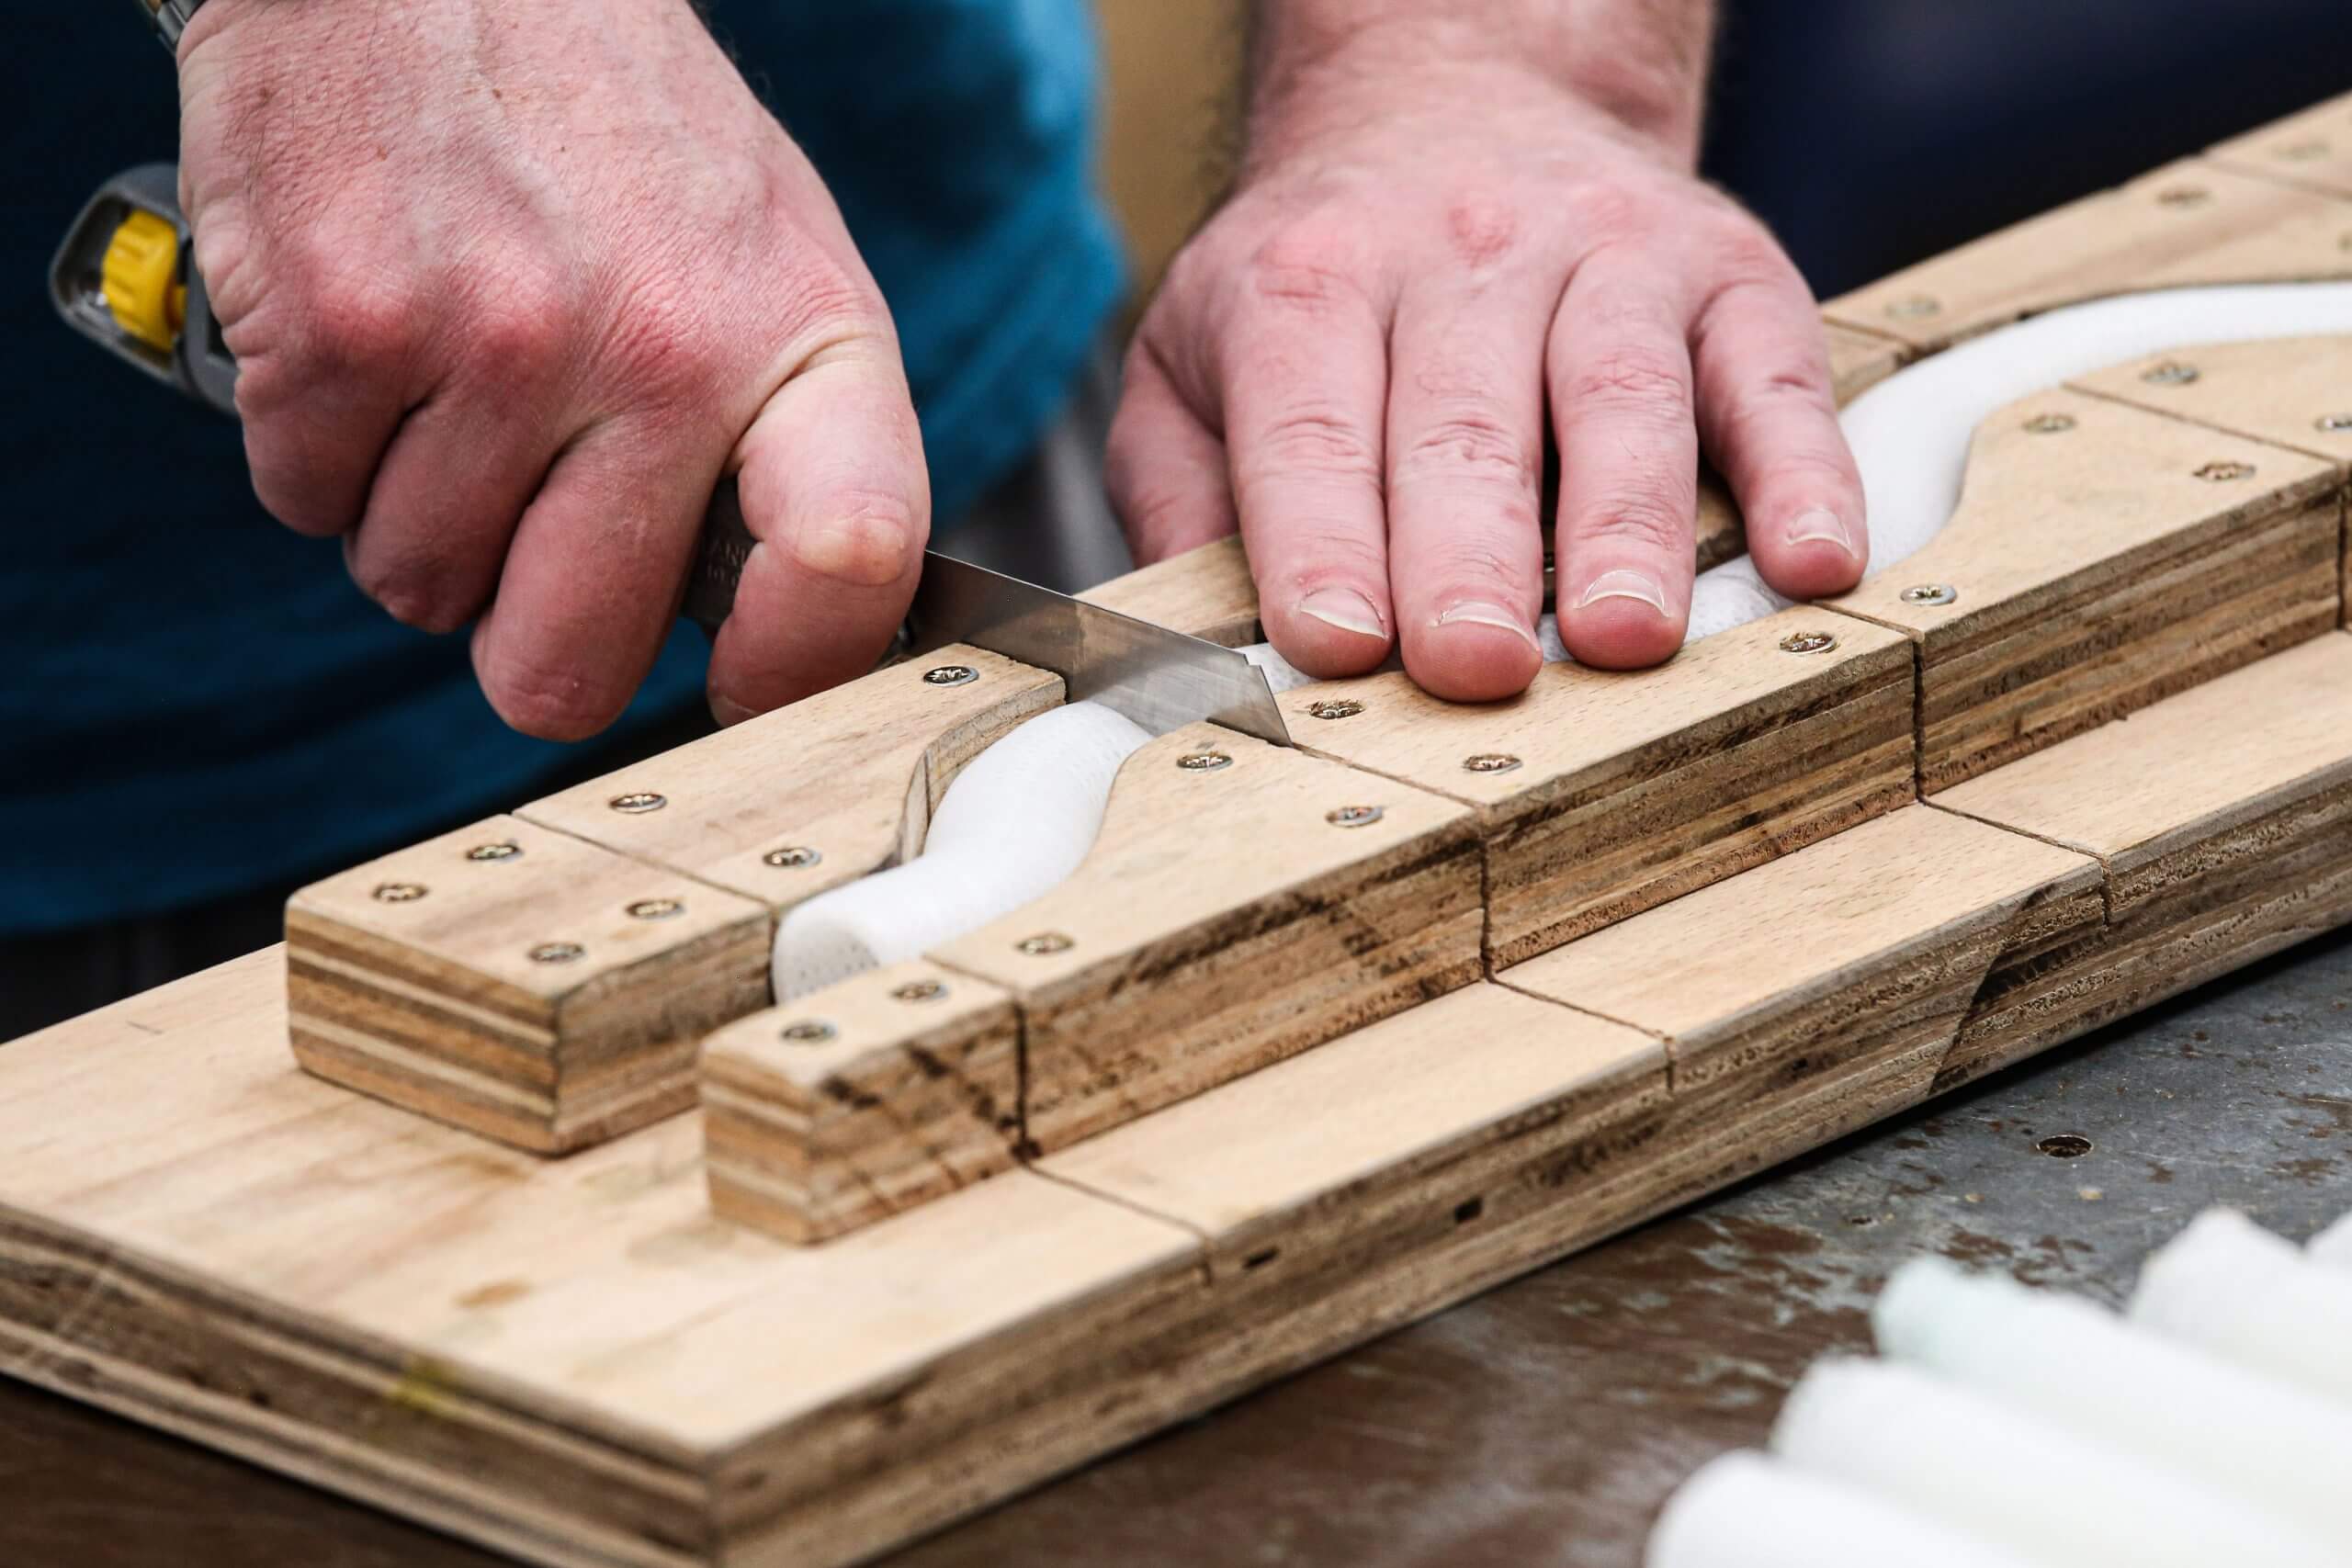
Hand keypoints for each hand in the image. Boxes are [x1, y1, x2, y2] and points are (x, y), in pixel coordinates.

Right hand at [177, 0, 926, 737]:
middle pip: (569, 665)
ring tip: (451, 375)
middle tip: (527, 534)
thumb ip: (788, 437)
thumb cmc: (612, 127)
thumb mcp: (768, 252)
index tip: (744, 695)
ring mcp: (498, 343)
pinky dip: (318, 449)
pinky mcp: (341, 326)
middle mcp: (662, 350)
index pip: (850, 561)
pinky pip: (306, 503)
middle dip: (527, 634)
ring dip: (415, 517)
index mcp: (801, 334)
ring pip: (417, 587)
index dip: (793, 674)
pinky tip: (371, 336)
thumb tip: (783, 634)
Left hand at [1106, 47, 1866, 698]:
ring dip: (1626, 524)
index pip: (1311, 426)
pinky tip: (1814, 559)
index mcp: (1311, 285)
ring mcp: (1606, 257)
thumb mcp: (1196, 358)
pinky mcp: (1728, 272)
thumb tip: (1187, 646)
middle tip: (1472, 665)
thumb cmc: (1324, 280)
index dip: (1321, 538)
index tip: (1337, 645)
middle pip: (1463, 420)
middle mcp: (1459, 255)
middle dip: (1468, 551)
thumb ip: (1186, 493)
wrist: (1462, 96)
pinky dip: (1802, 470)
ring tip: (1627, 637)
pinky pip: (1772, 373)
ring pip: (1619, 394)